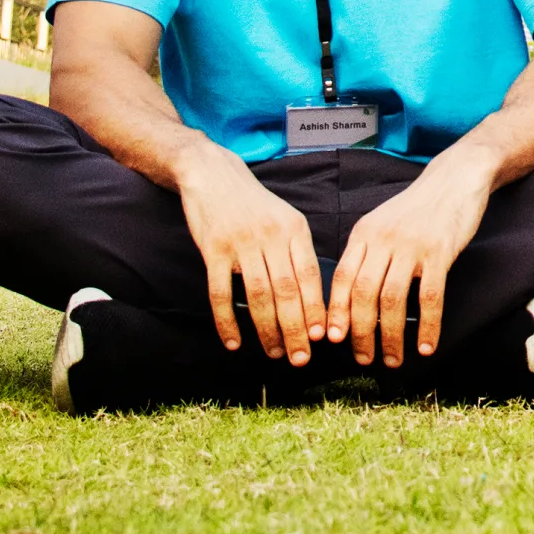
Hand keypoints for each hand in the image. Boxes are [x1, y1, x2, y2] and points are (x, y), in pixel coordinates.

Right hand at [173, 144, 325, 364]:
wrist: (212, 174)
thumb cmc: (254, 204)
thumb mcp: (286, 219)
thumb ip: (299, 253)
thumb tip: (314, 299)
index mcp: (295, 229)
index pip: (310, 276)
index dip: (316, 310)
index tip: (321, 338)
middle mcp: (271, 236)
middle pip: (287, 291)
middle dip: (296, 329)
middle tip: (300, 358)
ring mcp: (241, 242)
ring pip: (258, 295)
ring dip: (267, 330)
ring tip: (274, 352)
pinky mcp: (213, 249)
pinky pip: (221, 292)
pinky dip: (227, 321)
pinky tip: (234, 341)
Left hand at [326, 150, 492, 368]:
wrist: (455, 179)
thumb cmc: (417, 209)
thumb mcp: (382, 223)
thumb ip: (366, 254)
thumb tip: (349, 298)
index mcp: (364, 234)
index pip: (341, 278)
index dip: (335, 312)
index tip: (333, 340)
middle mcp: (383, 239)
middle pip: (362, 294)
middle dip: (360, 333)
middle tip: (363, 360)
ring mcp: (411, 245)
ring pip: (392, 300)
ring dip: (390, 336)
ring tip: (393, 360)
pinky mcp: (440, 251)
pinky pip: (430, 297)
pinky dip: (426, 326)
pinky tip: (425, 346)